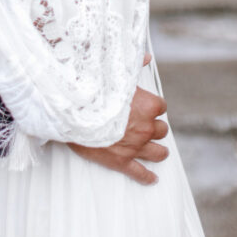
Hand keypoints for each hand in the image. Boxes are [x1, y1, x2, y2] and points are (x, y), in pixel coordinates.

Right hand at [67, 57, 168, 185]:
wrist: (74, 112)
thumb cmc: (94, 90)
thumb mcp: (114, 74)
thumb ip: (133, 66)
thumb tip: (147, 57)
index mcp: (147, 105)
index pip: (161, 106)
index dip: (153, 106)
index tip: (146, 105)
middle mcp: (145, 127)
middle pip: (161, 129)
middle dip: (155, 127)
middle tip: (147, 125)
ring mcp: (135, 146)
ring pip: (158, 152)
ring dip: (159, 150)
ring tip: (159, 151)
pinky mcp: (122, 161)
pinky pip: (140, 173)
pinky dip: (147, 177)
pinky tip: (152, 179)